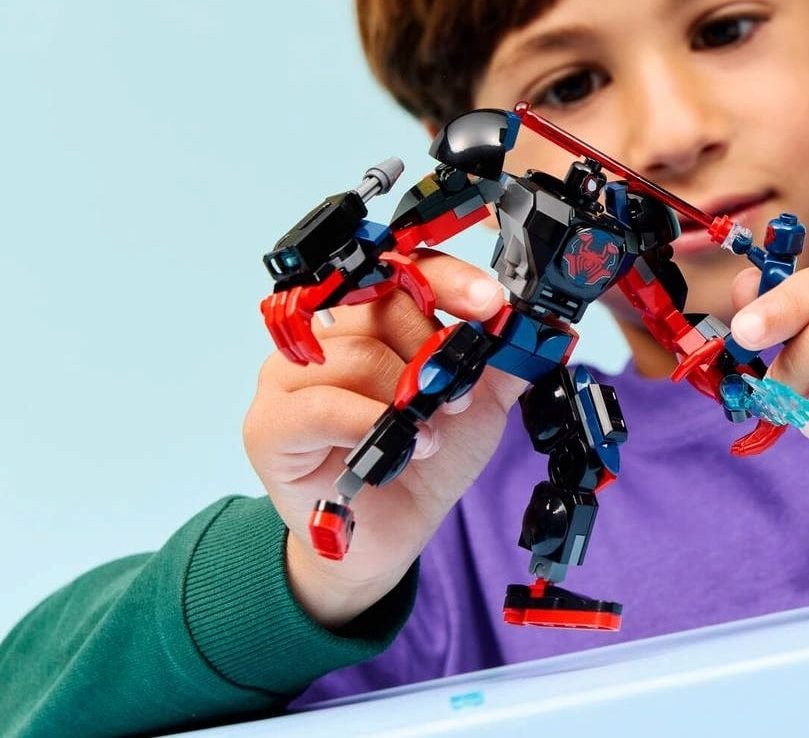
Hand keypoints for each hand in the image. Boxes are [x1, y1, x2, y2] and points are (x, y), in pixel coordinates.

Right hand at [244, 249, 523, 628]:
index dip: (447, 279)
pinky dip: (374, 423)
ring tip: (435, 429)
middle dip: (435, 347)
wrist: (389, 537)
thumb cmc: (422, 463)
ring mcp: (287, 379)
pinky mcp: (269, 427)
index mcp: (366, 319)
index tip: (490, 302)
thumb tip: (539, 326)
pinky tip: (409, 446)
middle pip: (380, 306)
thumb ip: (501, 361)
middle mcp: (321, 338)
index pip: (400, 271)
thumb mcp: (479, 405)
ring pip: (358, 355)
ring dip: (409, 393)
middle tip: (463, 393)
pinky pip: (323, 406)